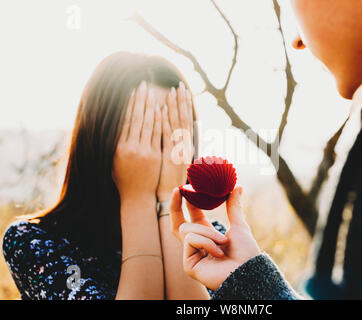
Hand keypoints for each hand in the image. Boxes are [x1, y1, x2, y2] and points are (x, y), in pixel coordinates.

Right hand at [113, 81, 161, 202]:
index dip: (129, 104)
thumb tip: (112, 123)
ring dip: (150, 106)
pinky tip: (161, 109)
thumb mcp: (114, 160)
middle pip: (136, 119)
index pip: (125, 120)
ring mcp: (143, 152)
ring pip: (147, 124)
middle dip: (140, 100)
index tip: (133, 91)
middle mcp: (130, 148)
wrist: (136, 196)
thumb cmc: (123, 178)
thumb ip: (115, 142)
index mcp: (118, 147)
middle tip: (144, 84)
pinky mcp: (154, 156)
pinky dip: (159, 121)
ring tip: (152, 92)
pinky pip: (157, 135)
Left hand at [157, 82, 193, 200]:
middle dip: (181, 101)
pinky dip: (165, 122)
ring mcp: (178, 150)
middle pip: (184, 118)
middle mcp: (184, 145)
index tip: (183, 91)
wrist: (170, 197)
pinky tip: (162, 110)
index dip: (184, 106)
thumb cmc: (169, 180)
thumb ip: (175, 146)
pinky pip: (167, 135)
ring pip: (177, 123)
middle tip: (179, 84)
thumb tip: (173, 134)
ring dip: (175, 106)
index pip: (186, 120)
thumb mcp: (175, 161)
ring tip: (172, 91)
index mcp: (185, 145)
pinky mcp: (170, 156)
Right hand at [170, 186, 260, 290]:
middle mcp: (197, 245)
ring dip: (207, 232)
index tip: (184, 186)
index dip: (187, 202)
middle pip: (177, 224)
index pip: (192, 216)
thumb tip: (237, 186)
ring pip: (188, 230)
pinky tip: (218, 253)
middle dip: (174, 206)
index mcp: (208, 235)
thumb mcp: (238, 225)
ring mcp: (191, 255)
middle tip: (177, 190)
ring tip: (223, 241)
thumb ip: (233, 206)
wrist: (248, 270)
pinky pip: (191, 241)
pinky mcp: (188, 264)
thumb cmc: (245, 252)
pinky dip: (206, 242)